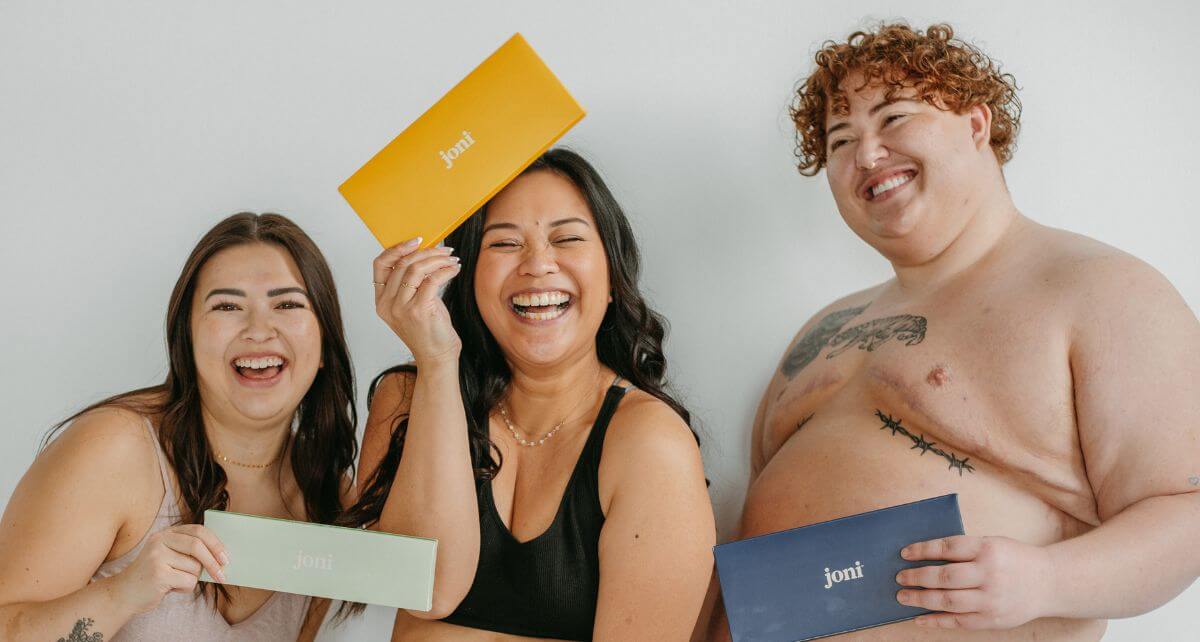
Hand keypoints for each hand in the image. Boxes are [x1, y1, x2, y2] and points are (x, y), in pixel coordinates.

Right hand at [112, 524, 227, 614]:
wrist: (124, 594)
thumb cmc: (154, 576)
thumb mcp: (170, 557)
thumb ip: (189, 553)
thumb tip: (222, 557)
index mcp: (166, 533)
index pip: (198, 531)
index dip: (215, 543)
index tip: (226, 557)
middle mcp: (160, 541)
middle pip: (197, 546)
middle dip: (213, 562)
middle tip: (222, 574)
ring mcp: (157, 557)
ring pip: (194, 568)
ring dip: (192, 579)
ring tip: (175, 582)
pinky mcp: (158, 574)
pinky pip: (188, 581)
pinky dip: (185, 589)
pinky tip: (170, 589)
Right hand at [372, 237, 462, 365]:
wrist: (436, 357)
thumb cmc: (428, 329)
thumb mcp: (413, 303)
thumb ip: (411, 282)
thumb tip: (424, 252)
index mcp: (381, 300)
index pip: (380, 265)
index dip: (397, 248)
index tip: (417, 241)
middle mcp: (387, 304)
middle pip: (402, 263)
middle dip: (427, 252)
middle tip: (445, 251)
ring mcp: (401, 308)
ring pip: (416, 269)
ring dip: (437, 260)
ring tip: (452, 260)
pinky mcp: (419, 311)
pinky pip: (432, 280)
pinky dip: (446, 270)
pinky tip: (454, 270)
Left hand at [895, 535, 1052, 629]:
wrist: (1050, 583)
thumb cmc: (1014, 559)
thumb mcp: (993, 543)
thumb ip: (965, 550)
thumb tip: (924, 556)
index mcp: (988, 549)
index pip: (947, 548)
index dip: (923, 550)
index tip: (904, 553)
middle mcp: (990, 575)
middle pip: (945, 577)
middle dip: (917, 577)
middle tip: (899, 577)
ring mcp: (992, 600)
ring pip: (948, 601)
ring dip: (921, 599)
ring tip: (903, 596)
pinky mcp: (992, 620)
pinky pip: (958, 622)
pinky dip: (936, 621)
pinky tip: (920, 618)